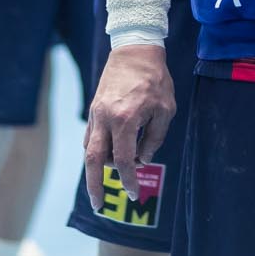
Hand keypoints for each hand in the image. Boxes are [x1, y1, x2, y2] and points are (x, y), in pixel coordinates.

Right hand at [84, 45, 175, 209]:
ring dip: (98, 167)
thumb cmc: (155, 80)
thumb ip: (154, 139)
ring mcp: (96, 114)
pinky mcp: (94, 109)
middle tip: (98, 205)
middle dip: (94, 186)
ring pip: (89, 149)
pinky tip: (106, 157)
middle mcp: (105, 119)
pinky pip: (90, 137)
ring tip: (112, 176)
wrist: (134, 50)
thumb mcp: (165, 109)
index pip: (122, 160)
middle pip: (93, 161)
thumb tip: (141, 161)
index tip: (134, 193)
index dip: (128, 180)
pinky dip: (96, 151)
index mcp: (126, 120)